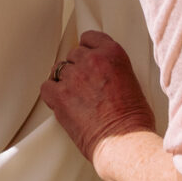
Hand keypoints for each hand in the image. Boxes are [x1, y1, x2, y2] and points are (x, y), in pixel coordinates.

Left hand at [41, 32, 156, 166]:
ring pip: (59, 69)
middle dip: (78, 68)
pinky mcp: (60, 96)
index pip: (90, 37)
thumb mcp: (132, 82)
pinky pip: (46, 87)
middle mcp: (92, 60)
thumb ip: (114, 70)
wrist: (125, 143)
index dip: (88, 50)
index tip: (89, 60)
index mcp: (114, 54)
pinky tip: (62, 103)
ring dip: (65, 81)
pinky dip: (52, 94)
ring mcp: (74, 77)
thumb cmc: (134, 121)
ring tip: (74, 97)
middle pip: (74, 54)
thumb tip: (103, 74)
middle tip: (85, 86)